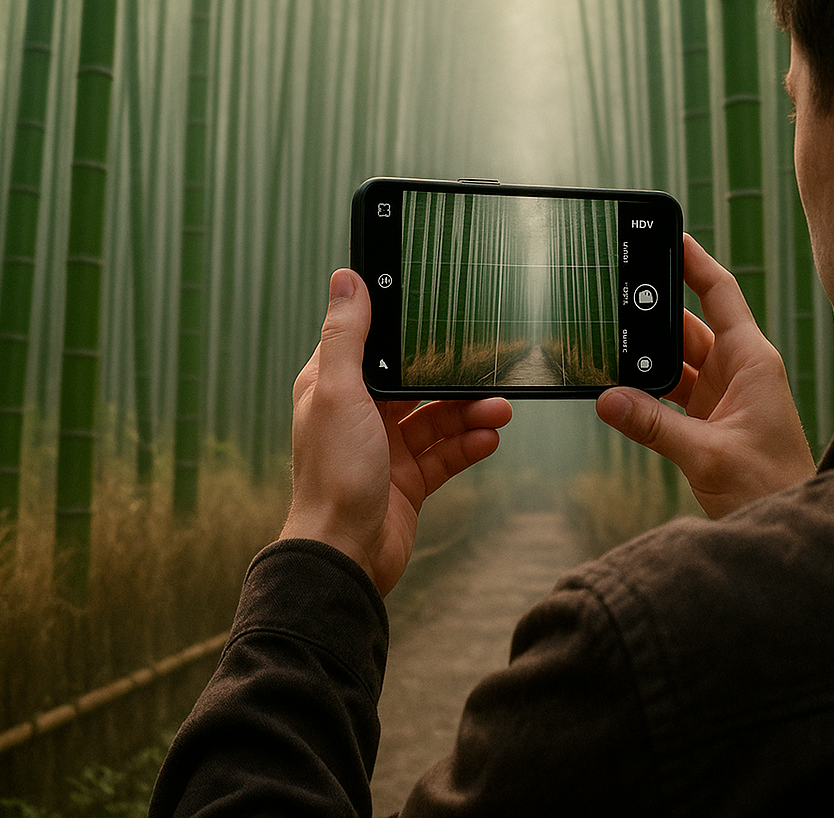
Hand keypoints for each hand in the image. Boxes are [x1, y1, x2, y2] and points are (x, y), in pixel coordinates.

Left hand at [281, 268, 512, 595]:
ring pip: (437, 419)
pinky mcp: (408, 481)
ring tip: (501, 410)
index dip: (405, 331)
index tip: (442, 315)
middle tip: (489, 370)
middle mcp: (359, 416)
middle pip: (414, 383)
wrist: (345, 555)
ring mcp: (385, 450)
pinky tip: (491, 437)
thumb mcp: (338, 392)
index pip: (373, 345)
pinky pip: (446, 454)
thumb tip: (346, 278)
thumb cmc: (333, 475)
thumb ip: (346, 335)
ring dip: (469, 413)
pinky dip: (469, 444)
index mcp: (334, 388)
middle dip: (453, 378)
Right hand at [596, 234, 814, 517]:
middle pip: (688, 323)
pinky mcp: (706, 420)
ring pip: (674, 358)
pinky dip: (644, 389)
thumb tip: (607, 399)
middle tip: (615, 290)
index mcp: (752, 361)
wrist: (787, 524)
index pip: (721, 293)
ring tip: (606, 339)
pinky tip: (618, 386)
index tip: (667, 235)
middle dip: (653, 310)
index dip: (694, 262)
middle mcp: (737, 370)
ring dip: (644, 354)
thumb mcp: (708, 455)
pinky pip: (668, 391)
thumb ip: (654, 426)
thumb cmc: (771, 489)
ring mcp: (721, 395)